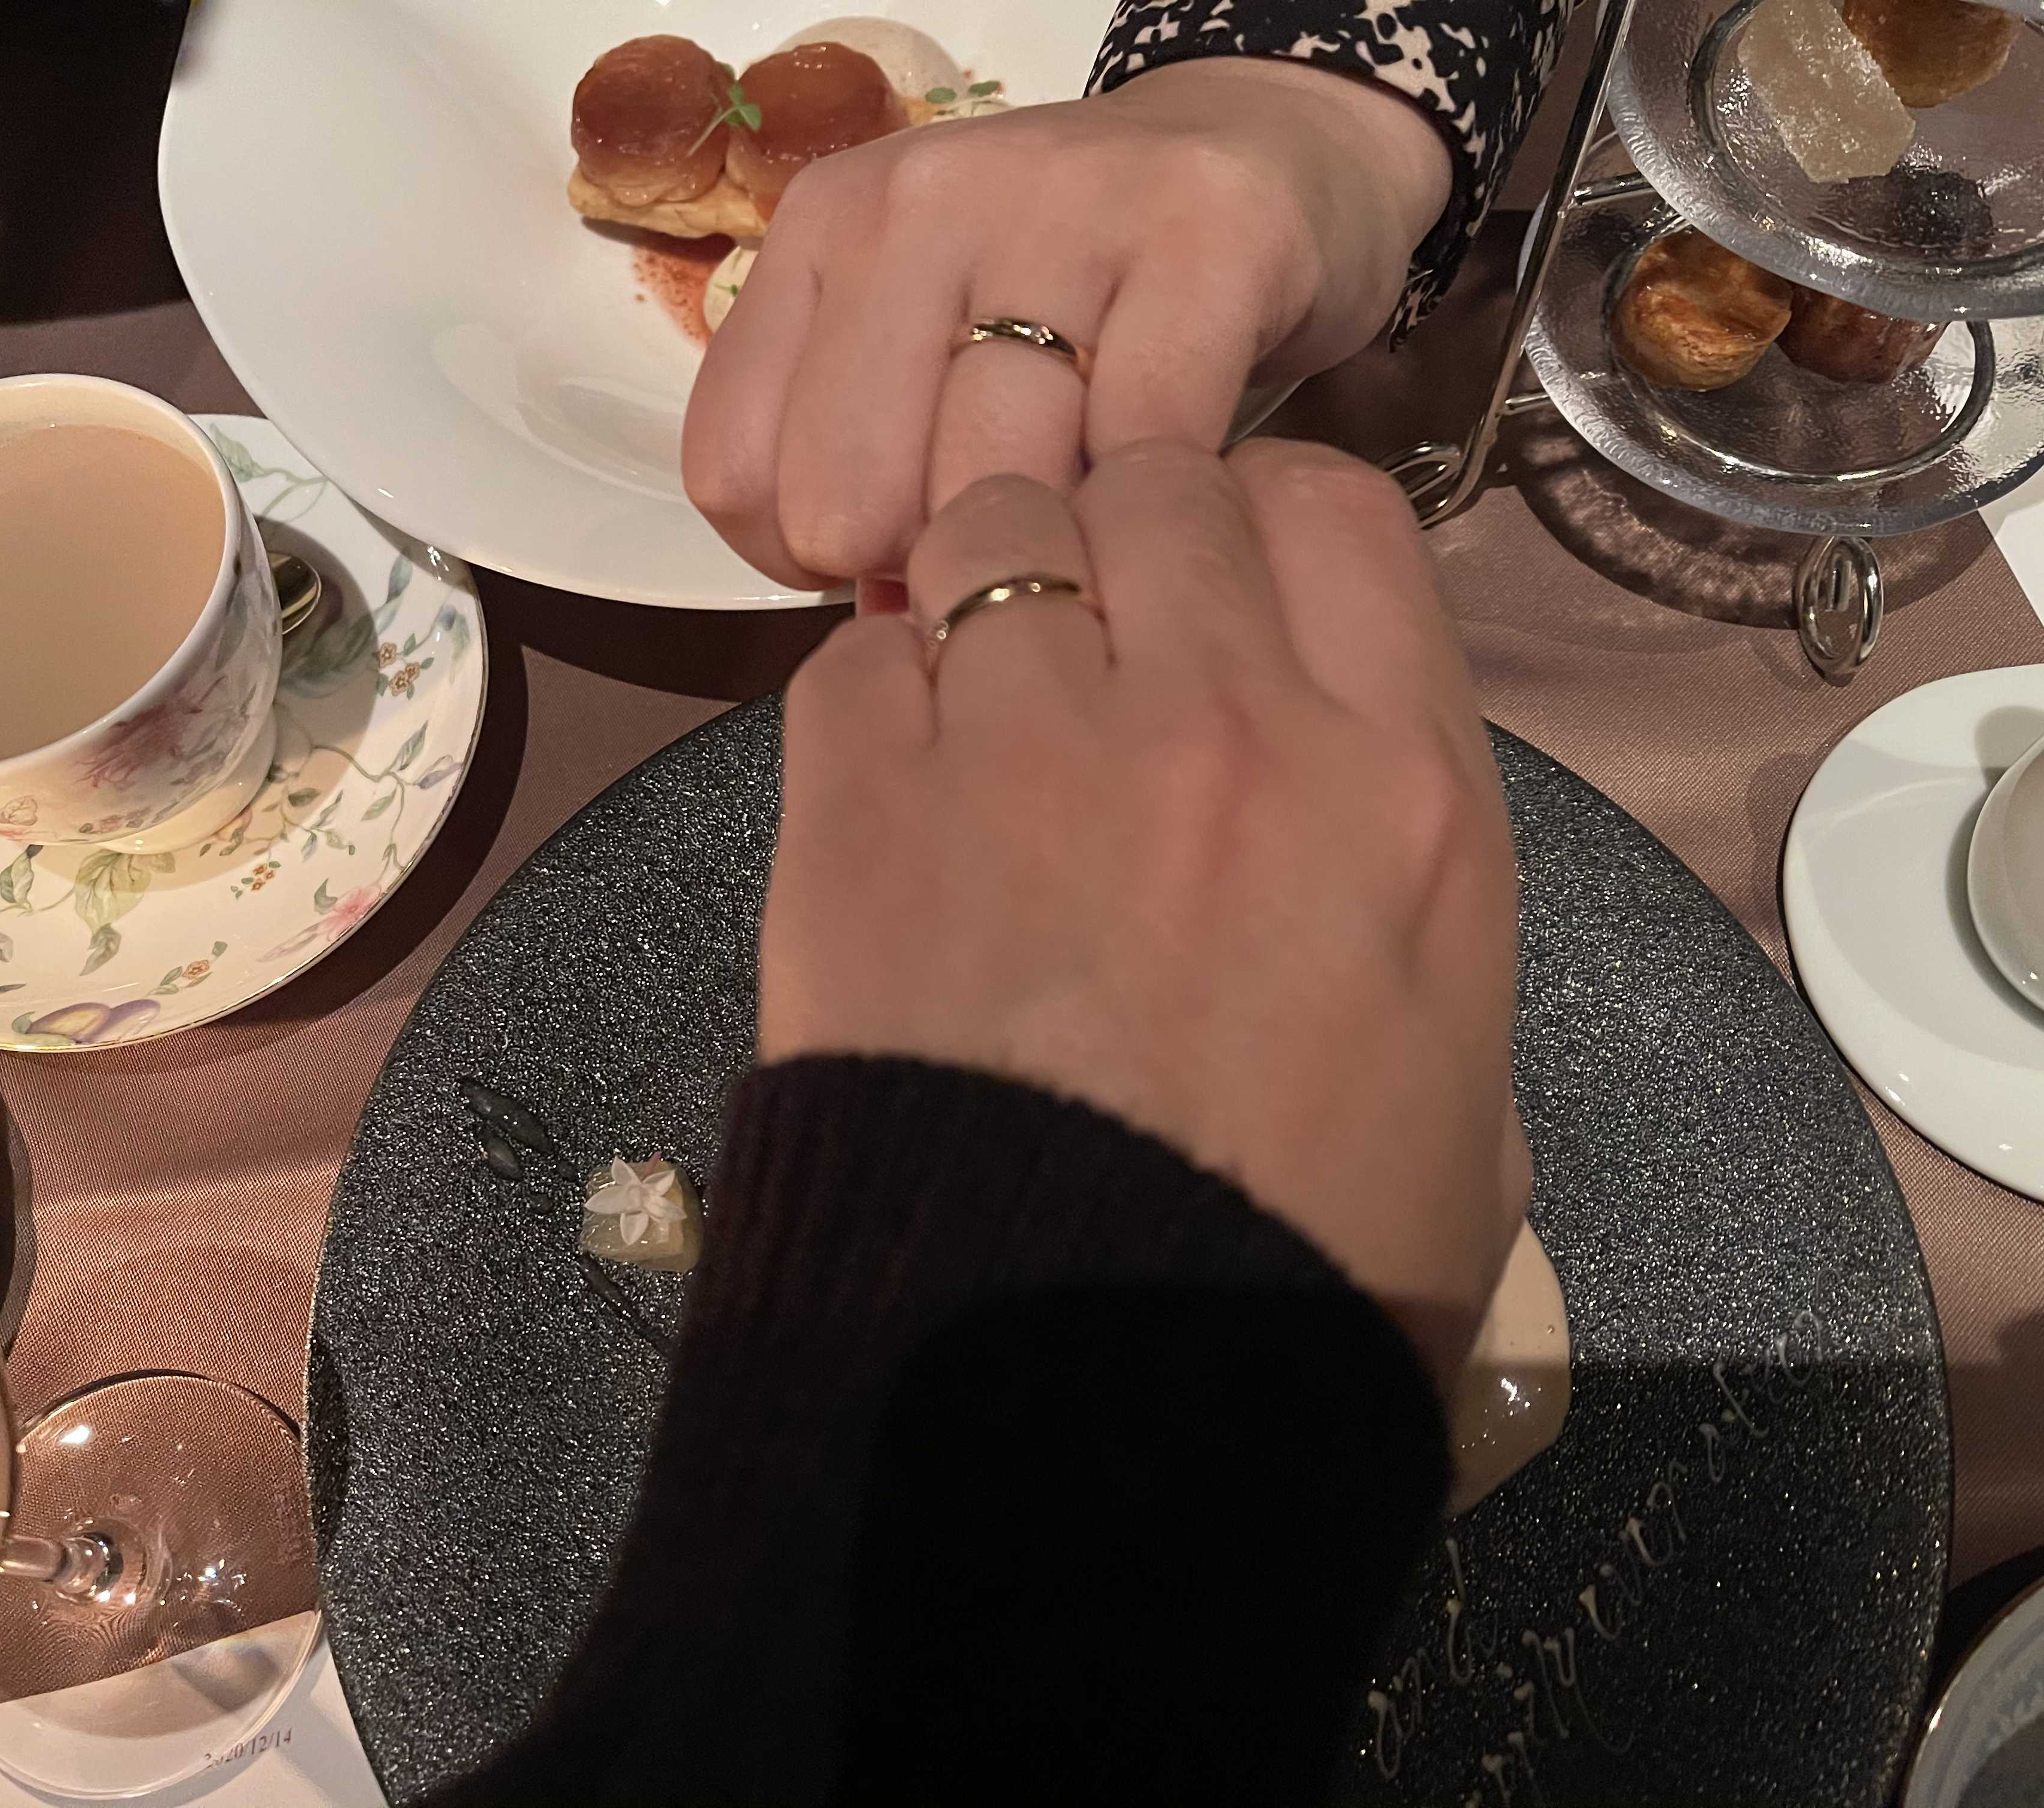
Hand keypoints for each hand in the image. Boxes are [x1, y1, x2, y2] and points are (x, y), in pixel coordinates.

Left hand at [684, 57, 1451, 590]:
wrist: (1270, 143)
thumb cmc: (1080, 293)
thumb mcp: (924, 343)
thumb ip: (856, 463)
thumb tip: (878, 641)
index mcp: (823, 232)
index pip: (734, 473)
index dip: (807, 560)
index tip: (892, 548)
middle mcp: (921, 201)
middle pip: (848, 502)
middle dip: (928, 567)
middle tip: (1006, 544)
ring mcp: (1062, 203)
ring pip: (990, 486)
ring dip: (1048, 550)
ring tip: (1090, 528)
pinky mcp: (1206, 231)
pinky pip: (1141, 451)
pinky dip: (1154, 515)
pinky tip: (1169, 504)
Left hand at [760, 439, 1525, 1383]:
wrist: (1078, 1384)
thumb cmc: (1299, 1268)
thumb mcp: (1463, 1091)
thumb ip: (1416, 911)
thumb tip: (1354, 849)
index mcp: (1402, 782)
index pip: (1332, 505)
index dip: (1265, 520)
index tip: (1224, 585)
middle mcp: (1226, 718)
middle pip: (1155, 483)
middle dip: (1120, 533)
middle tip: (1092, 641)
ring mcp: (1032, 748)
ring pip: (990, 530)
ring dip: (983, 592)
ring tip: (978, 708)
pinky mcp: (861, 807)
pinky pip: (851, 655)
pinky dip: (870, 692)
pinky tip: (890, 784)